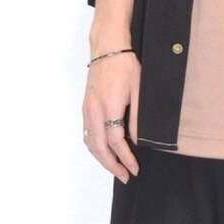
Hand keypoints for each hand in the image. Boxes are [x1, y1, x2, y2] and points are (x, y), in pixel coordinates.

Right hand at [82, 49, 140, 183]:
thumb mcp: (139, 90)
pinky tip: (105, 153)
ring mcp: (87, 109)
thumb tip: (137, 140)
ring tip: (116, 169)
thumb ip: (137, 118)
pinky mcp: (85, 107)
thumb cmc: (125, 65)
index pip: (115, 141)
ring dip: (102, 159)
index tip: (135, 168)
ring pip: (90, 143)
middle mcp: (94, 110)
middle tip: (125, 176)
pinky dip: (95, 148)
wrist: (107, 48)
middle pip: (99, 147)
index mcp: (109, 106)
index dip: (126, 158)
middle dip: (112, 165)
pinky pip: (87, 134)